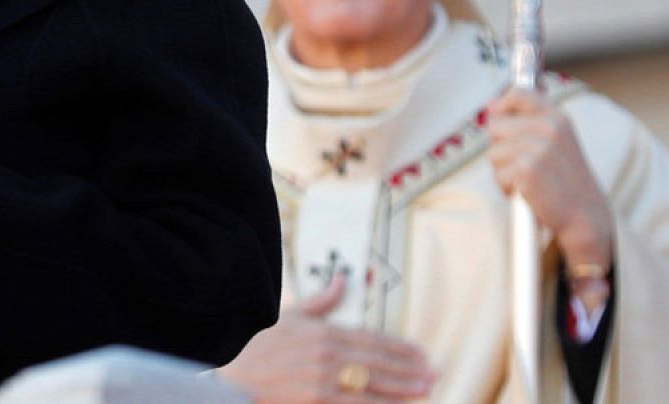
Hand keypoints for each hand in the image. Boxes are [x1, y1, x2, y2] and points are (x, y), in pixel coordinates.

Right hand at [215, 272, 433, 402]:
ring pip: (372, 385)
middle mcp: (327, 356)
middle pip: (378, 362)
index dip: (399, 347)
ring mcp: (323, 381)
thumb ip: (322, 300)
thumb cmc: (262, 349)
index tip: (421, 352)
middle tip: (433, 372)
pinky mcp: (317, 401)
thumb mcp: (291, 316)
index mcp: (323, 332)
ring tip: (425, 388)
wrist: (236, 382)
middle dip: (409, 368)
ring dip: (402, 388)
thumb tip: (344, 278)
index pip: (371, 339)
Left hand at [485, 88, 613, 267]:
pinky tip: (528, 193)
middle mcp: (549, 128)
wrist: (585, 217)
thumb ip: (525, 122)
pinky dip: (507, 188)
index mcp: (557, 118)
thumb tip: (490, 105)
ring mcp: (538, 147)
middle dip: (502, 149)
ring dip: (504, 172)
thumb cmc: (564, 181)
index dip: (503, 107)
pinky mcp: (527, 169)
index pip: (518, 93)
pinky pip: (498, 175)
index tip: (504, 122)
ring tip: (529, 181)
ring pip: (493, 154)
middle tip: (526, 167)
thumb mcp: (554, 142)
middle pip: (495, 127)